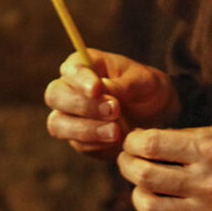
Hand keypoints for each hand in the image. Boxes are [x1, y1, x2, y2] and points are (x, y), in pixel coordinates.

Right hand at [44, 48, 175, 158]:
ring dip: (86, 129)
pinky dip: (96, 144)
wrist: (156, 114)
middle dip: (83, 105)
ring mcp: (70, 116)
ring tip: (116, 131)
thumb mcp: (144, 81)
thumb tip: (104, 89)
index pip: (71, 69)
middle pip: (55, 95)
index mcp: (85, 66)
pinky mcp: (78, 139)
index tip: (97, 89)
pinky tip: (117, 140)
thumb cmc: (146, 88)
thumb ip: (124, 84)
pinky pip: (78, 144)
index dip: (80, 79)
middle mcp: (71, 89)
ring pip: (58, 123)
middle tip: (115, 110)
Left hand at [120, 125, 211, 210]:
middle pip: (144, 176)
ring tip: (141, 189)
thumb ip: (190, 141)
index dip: (132, 142)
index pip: (151, 144)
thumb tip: (147, 145)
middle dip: (127, 165)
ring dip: (138, 197)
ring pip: (151, 209)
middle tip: (127, 162)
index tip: (132, 142)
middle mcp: (209, 181)